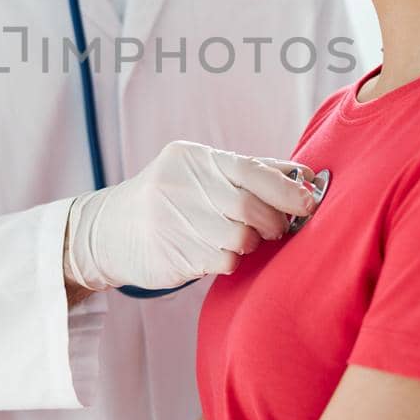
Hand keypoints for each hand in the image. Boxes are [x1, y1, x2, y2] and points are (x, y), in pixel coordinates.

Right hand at [63, 140, 318, 291]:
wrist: (110, 230)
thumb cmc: (171, 197)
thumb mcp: (201, 171)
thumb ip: (251, 170)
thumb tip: (305, 177)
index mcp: (193, 158)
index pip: (250, 169)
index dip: (286, 189)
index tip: (309, 203)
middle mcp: (179, 185)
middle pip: (248, 206)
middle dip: (274, 221)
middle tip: (278, 228)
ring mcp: (171, 220)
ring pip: (238, 238)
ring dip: (252, 242)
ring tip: (243, 239)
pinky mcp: (170, 253)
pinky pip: (222, 261)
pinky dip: (231, 260)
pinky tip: (218, 252)